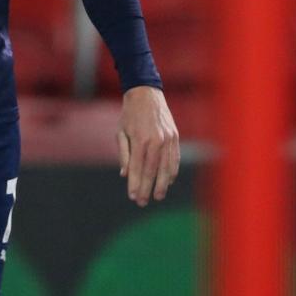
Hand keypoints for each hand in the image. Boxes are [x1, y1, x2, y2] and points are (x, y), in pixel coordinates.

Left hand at [117, 86, 180, 206]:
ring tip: (158, 196)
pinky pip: (175, 159)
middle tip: (142, 202)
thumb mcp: (120, 132)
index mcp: (140, 139)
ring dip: (162, 184)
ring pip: (166, 168)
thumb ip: (124, 154)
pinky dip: (172, 171)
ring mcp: (168, 138)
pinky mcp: (175, 136)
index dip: (134, 184)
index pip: (137, 168)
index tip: (132, 196)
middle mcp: (156, 140)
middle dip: (147, 188)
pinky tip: (168, 181)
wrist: (146, 92)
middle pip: (152, 171)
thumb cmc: (130, 114)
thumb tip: (125, 175)